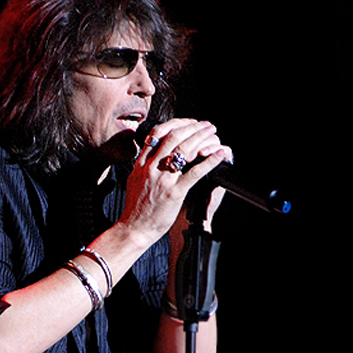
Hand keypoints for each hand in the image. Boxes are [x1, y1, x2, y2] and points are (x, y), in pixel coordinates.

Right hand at [121, 118, 231, 246]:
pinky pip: (195, 172)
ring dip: (201, 137)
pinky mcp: (174, 193)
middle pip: (173, 137)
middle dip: (191, 127)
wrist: (133, 229)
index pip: (157, 135)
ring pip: (183, 149)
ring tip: (212, 132)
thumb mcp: (133, 182)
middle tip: (204, 124)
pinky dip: (210, 160)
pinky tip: (219, 154)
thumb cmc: (134, 210)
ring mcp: (163, 180)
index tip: (187, 123)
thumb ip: (142, 167)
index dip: (175, 124)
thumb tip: (149, 155)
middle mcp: (151, 168)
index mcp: (141, 165)